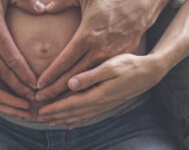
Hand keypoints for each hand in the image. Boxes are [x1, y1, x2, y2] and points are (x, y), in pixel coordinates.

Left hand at [36, 0, 150, 100]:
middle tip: (39, 100)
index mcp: (88, 35)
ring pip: (86, 82)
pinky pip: (99, 79)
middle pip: (73, 76)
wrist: (141, 7)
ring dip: (69, 94)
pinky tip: (77, 98)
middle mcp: (99, 50)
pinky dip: (86, 90)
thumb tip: (44, 9)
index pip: (65, 60)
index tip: (39, 85)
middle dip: (55, 90)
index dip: (50, 74)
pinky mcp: (118, 60)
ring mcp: (110, 58)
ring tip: (54, 104)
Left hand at [37, 53, 165, 128]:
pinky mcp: (108, 103)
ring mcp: (105, 104)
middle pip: (73, 112)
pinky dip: (78, 120)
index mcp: (98, 93)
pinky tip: (72, 123)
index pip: (71, 103)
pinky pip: (90, 114)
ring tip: (51, 121)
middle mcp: (100, 103)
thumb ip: (90, 76)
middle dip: (55, 115)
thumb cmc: (129, 65)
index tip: (41, 110)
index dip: (55, 108)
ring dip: (64, 118)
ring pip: (80, 115)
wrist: (149, 72)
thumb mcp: (110, 67)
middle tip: (39, 118)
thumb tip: (70, 84)